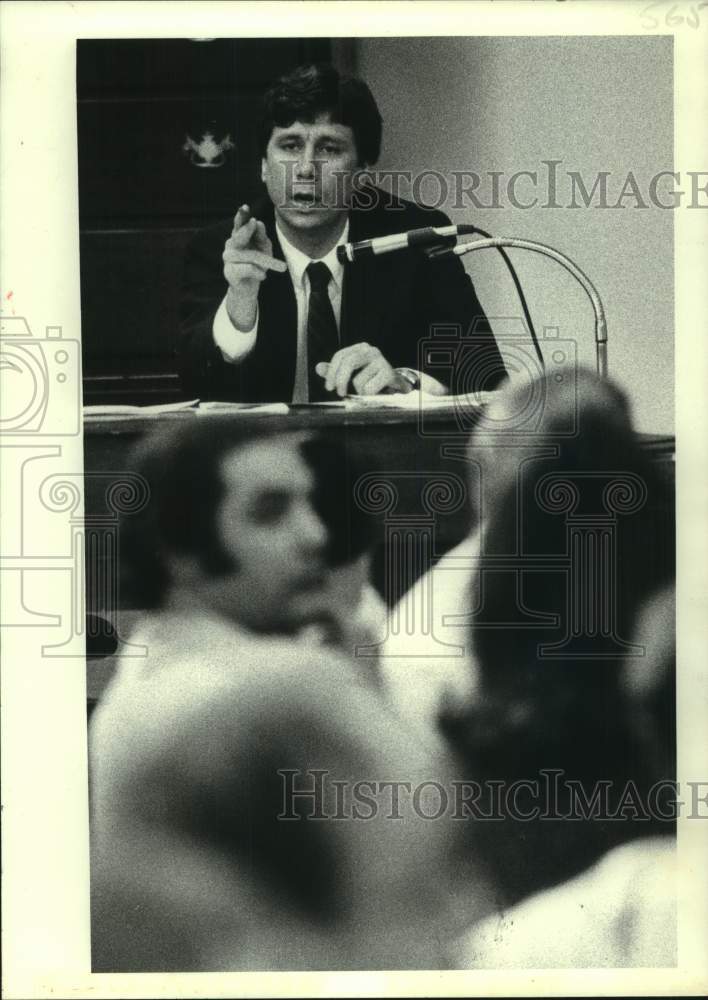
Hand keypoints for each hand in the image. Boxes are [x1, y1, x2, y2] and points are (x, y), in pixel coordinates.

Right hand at [222, 204, 286, 330]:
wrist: (249, 287)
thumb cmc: (257, 264)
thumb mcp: (264, 249)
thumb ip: (261, 236)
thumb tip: (258, 223)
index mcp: (239, 236)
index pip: (239, 223)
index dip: (241, 216)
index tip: (245, 207)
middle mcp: (231, 244)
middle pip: (239, 236)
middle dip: (246, 229)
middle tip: (254, 222)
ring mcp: (228, 258)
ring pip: (250, 255)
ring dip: (266, 261)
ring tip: (281, 267)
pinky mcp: (229, 272)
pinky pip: (248, 268)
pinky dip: (259, 272)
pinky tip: (263, 276)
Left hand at [315, 343, 411, 396]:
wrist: (396, 385)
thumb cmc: (372, 378)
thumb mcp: (353, 373)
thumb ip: (335, 371)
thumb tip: (318, 368)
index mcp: (359, 348)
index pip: (340, 356)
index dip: (331, 372)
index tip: (329, 387)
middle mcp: (370, 350)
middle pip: (348, 363)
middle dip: (341, 380)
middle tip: (339, 393)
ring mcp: (381, 360)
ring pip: (359, 380)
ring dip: (360, 391)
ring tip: (367, 391)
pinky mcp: (388, 373)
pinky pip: (370, 389)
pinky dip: (369, 395)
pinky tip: (376, 392)